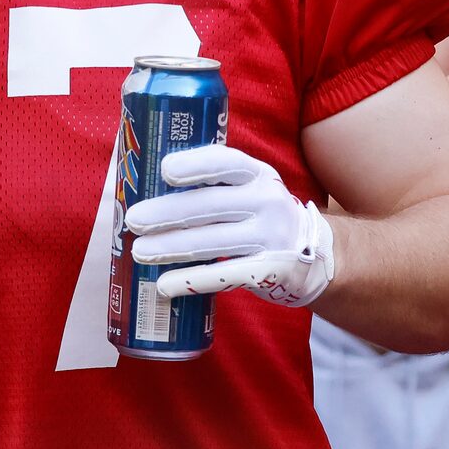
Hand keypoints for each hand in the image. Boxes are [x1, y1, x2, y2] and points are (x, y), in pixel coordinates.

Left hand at [124, 143, 335, 307]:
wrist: (316, 256)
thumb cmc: (263, 216)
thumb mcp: (251, 189)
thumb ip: (214, 183)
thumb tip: (147, 183)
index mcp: (258, 174)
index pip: (227, 163)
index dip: (196, 166)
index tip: (165, 171)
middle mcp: (268, 202)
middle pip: (209, 206)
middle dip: (167, 213)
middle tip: (133, 220)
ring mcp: (271, 238)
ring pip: (211, 242)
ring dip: (170, 247)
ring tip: (139, 252)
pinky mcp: (269, 271)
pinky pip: (223, 276)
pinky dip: (190, 280)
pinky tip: (164, 284)